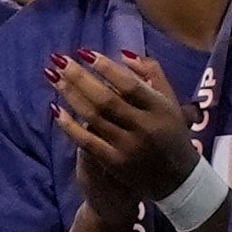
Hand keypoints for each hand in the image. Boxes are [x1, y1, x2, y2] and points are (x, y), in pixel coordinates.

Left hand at [47, 46, 203, 206]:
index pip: (131, 84)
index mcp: (162, 109)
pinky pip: (86, 141)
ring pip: (93, 117)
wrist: (178, 179)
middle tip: (59, 61)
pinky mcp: (114, 162)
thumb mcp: (171, 102)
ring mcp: (128, 146)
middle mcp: (145, 127)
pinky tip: (55, 110)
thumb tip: (124, 55)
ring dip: (70, 95)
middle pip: (106, 99)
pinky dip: (69, 125)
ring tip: (53, 78)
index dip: (107, 68)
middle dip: (80, 77)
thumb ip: (153, 75)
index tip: (85, 52)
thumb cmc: (172, 133)